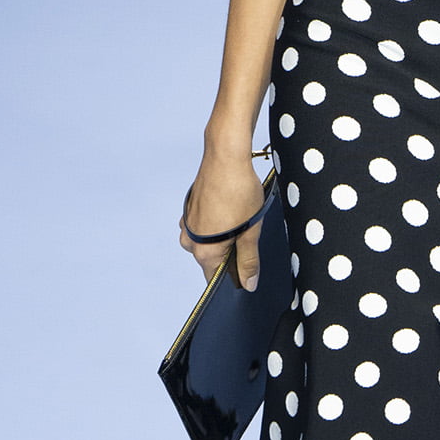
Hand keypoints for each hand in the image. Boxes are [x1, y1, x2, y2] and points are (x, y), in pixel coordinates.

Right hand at [179, 150, 267, 286]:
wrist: (225, 156)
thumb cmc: (238, 191)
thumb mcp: (250, 231)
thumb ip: (248, 260)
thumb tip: (248, 284)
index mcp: (203, 251)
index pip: (216, 279)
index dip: (234, 278)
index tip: (249, 271)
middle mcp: (190, 240)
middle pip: (212, 260)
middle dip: (231, 255)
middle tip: (251, 237)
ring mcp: (188, 224)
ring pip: (209, 242)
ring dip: (226, 237)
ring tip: (243, 220)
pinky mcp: (190, 209)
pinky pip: (205, 226)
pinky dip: (218, 224)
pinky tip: (233, 211)